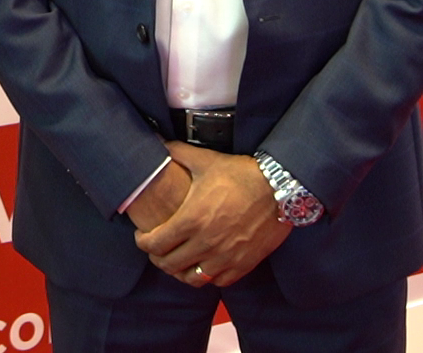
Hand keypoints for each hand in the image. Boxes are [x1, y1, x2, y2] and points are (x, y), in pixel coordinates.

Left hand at [134, 142, 290, 287]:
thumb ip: (177, 152)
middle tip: (157, 249)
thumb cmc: (240, 174)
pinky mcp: (243, 264)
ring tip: (177, 260)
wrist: (280, 188)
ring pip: (192, 278)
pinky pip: (218, 281)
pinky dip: (207, 277)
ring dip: (180, 272)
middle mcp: (206, 243)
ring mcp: (226, 257)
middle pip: (169, 265)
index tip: (142, 237)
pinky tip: (203, 265)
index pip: (155, 244)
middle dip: (157, 257)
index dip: (143, 243)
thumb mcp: (205, 160)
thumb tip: (157, 141)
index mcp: (191, 219)